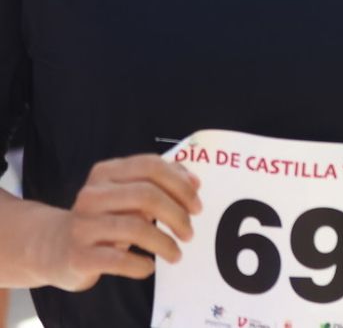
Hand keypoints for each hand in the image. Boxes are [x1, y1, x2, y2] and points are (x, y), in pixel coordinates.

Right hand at [33, 155, 201, 291]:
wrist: (54, 247)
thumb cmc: (103, 218)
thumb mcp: (127, 193)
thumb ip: (161, 181)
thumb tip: (194, 182)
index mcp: (106, 172)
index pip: (151, 166)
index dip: (181, 185)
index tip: (197, 206)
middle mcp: (92, 195)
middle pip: (146, 195)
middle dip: (177, 215)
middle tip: (190, 233)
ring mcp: (82, 225)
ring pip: (136, 227)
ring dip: (165, 243)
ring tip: (176, 254)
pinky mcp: (78, 256)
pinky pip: (119, 260)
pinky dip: (141, 264)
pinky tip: (148, 266)